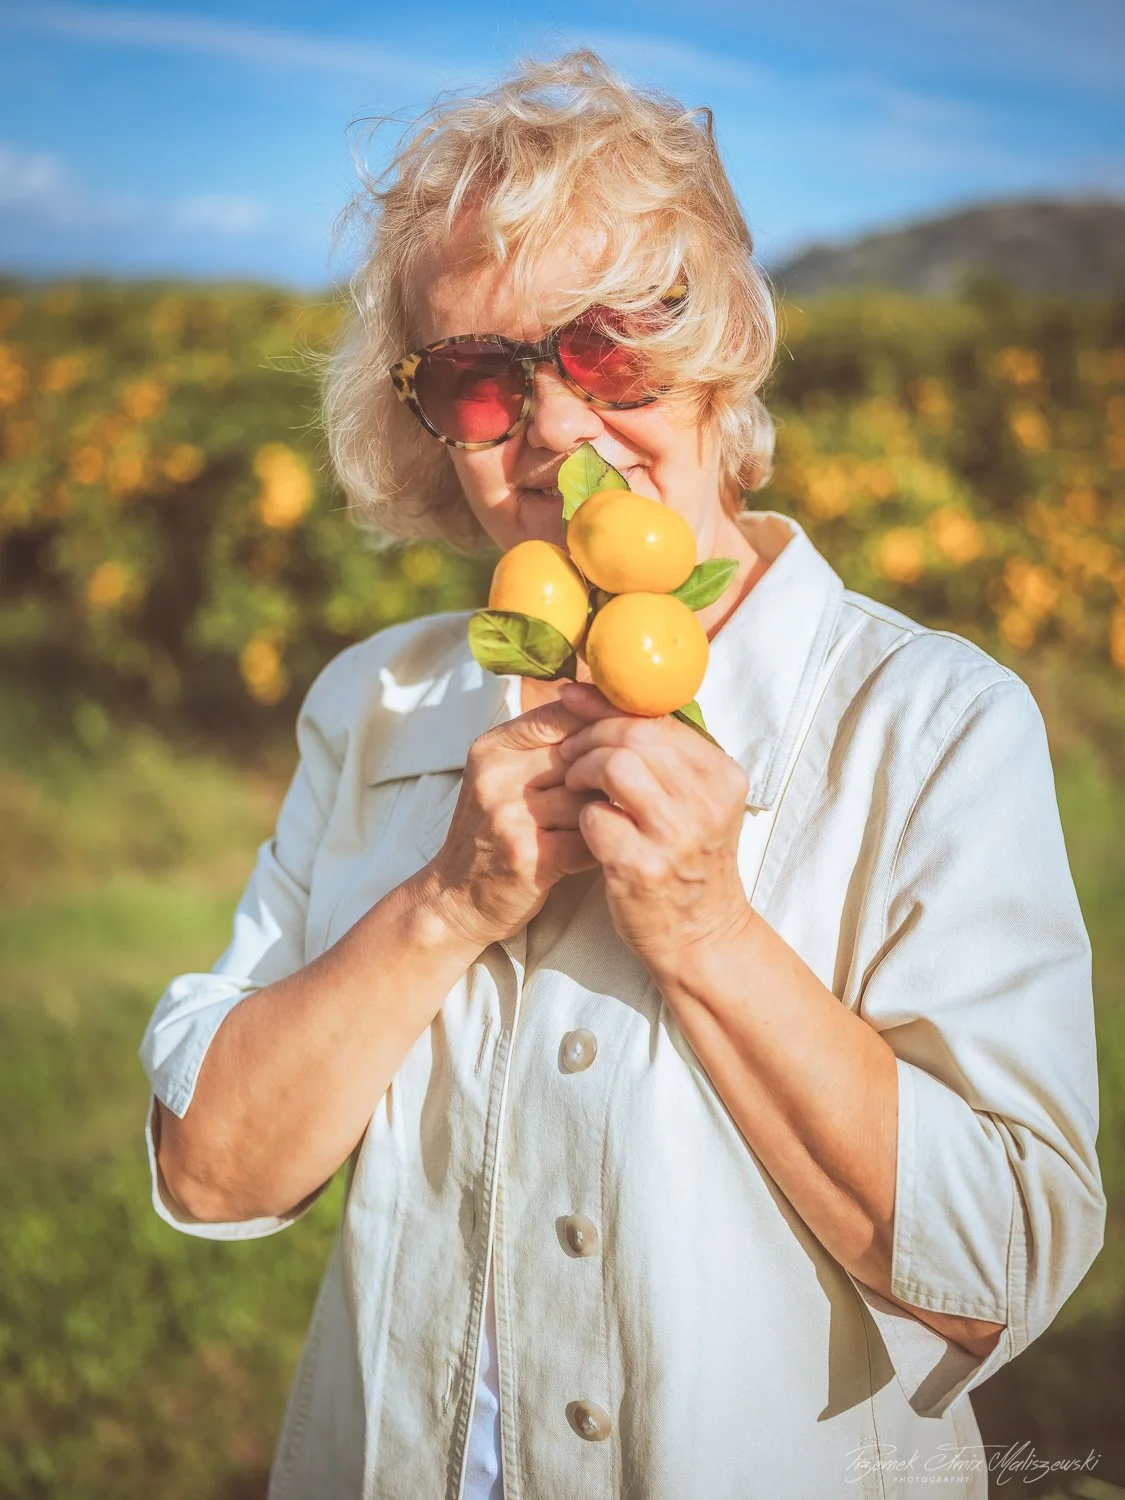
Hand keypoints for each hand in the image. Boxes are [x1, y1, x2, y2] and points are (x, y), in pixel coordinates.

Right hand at [418, 695, 604, 950]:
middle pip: (581, 756)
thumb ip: (548, 746)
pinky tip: (600, 848)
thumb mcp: (504, 777)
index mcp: (493, 748)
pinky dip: (600, 843)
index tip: (630, 739)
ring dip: (605, 811)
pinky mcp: (526, 854)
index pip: (561, 715)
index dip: (603, 724)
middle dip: (607, 774)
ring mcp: (508, 815)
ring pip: (588, 797)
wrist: (455, 898)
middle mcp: (496, 776)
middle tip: (625, 788)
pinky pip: (588, 836)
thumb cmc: (493, 833)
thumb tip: (613, 712)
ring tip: (608, 821)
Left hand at [555, 680, 752, 968]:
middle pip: (635, 735)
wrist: (701, 935)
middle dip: (590, 736)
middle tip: (570, 754)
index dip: (608, 706)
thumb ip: (663, 754)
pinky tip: (587, 826)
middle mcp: (707, 801)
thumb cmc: (687, 859)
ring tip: (576, 785)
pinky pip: (595, 816)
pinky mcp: (642, 867)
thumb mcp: (695, 801)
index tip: (574, 701)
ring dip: (583, 770)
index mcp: (723, 776)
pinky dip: (583, 816)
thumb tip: (596, 694)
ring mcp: (676, 836)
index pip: (660, 718)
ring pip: (615, 766)